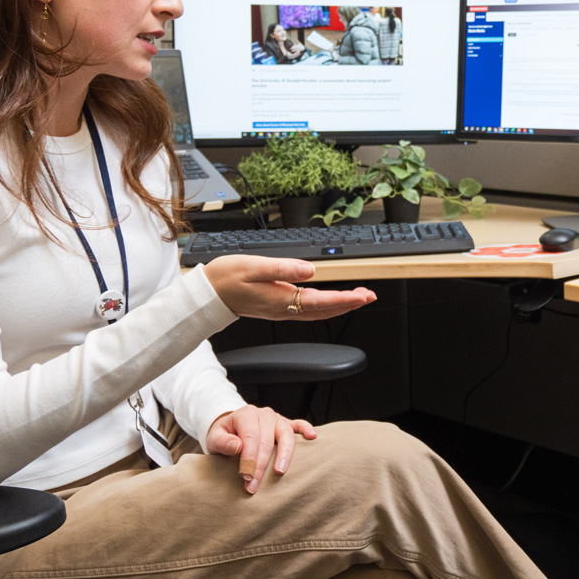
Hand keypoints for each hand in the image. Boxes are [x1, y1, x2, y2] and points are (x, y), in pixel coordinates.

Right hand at [203, 254, 376, 320]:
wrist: (208, 294)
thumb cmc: (227, 278)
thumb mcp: (254, 267)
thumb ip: (283, 269)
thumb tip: (310, 271)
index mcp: (281, 300)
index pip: (321, 301)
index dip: (345, 299)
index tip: (364, 296)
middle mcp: (284, 309)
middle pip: (324, 310)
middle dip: (350, 304)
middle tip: (370, 296)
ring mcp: (281, 310)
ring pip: (318, 311)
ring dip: (340, 305)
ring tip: (358, 297)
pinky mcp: (277, 308)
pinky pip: (308, 310)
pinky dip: (325, 305)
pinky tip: (330, 300)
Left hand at [206, 405, 316, 493]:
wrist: (231, 428)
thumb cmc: (224, 435)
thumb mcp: (214, 437)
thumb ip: (222, 442)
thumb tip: (237, 446)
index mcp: (246, 414)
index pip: (250, 437)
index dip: (249, 459)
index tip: (245, 478)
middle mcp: (264, 414)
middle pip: (267, 441)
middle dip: (261, 465)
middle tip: (254, 486)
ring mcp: (277, 418)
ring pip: (285, 435)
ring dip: (284, 455)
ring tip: (280, 472)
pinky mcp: (286, 424)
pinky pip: (298, 424)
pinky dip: (306, 429)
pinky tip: (312, 437)